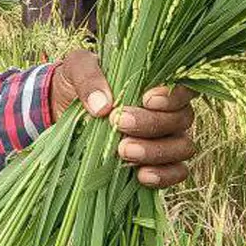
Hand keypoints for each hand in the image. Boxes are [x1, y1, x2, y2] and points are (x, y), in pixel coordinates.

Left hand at [50, 48, 196, 188]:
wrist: (62, 111)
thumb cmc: (79, 83)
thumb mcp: (77, 69)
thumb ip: (89, 78)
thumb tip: (102, 106)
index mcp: (156, 84)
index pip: (183, 88)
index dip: (173, 95)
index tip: (146, 99)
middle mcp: (167, 112)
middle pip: (181, 119)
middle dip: (152, 124)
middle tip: (119, 123)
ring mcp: (165, 139)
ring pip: (182, 147)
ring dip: (156, 151)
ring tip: (124, 150)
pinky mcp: (154, 164)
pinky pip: (176, 173)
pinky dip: (164, 176)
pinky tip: (141, 176)